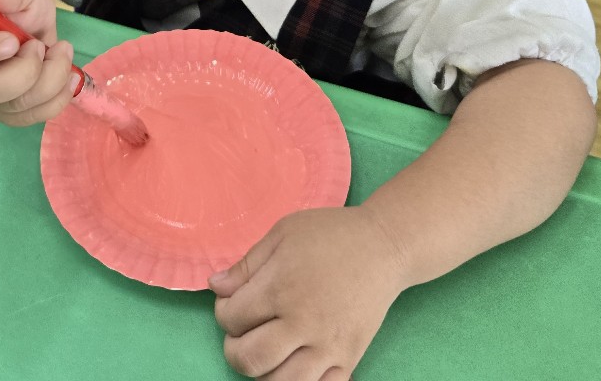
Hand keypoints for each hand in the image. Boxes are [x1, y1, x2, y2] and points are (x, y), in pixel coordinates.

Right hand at [0, 0, 77, 125]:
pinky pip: (35, 116)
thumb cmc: (18, 4)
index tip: (13, 40)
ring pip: (17, 106)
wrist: (32, 22)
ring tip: (62, 50)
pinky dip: (60, 95)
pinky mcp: (10, 112)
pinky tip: (68, 74)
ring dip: (52, 78)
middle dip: (26, 71)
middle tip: (41, 45)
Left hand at [209, 206, 407, 379]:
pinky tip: (295, 365)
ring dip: (264, 372)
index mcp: (281, 287)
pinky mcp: (349, 358)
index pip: (232, 318)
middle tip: (242, 333)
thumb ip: (246, 264)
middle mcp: (303, 323)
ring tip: (267, 352)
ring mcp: (328, 346)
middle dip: (235, 349)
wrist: (384, 247)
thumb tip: (215, 287)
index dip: (223, 312)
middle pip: (250, 359)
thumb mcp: (283, 233)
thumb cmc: (330, 234)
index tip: (233, 303)